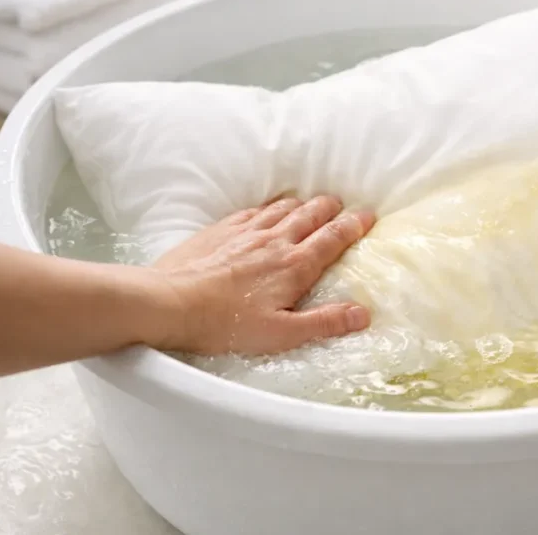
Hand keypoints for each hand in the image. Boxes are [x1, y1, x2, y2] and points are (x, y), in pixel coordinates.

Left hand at [149, 195, 375, 355]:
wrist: (169, 303)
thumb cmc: (224, 324)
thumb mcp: (281, 334)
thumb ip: (324, 322)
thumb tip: (363, 314)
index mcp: (294, 266)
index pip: (333, 238)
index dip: (354, 225)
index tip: (368, 216)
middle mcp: (275, 241)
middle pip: (311, 214)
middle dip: (331, 208)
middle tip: (342, 206)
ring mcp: (246, 232)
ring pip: (283, 207)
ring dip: (302, 203)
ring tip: (311, 204)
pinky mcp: (221, 230)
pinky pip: (253, 209)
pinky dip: (269, 206)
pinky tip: (267, 210)